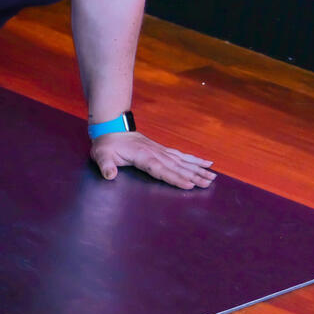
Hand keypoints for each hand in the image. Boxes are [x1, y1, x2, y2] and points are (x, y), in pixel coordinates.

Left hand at [91, 131, 215, 188]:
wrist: (111, 129)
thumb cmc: (106, 145)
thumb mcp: (101, 155)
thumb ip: (105, 165)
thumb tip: (109, 175)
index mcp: (143, 157)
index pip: (161, 170)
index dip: (175, 178)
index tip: (189, 185)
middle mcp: (156, 153)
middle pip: (178, 167)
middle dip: (194, 176)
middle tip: (209, 183)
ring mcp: (161, 151)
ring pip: (183, 162)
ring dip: (198, 169)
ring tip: (213, 176)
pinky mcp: (163, 150)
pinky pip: (181, 155)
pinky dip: (194, 159)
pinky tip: (207, 162)